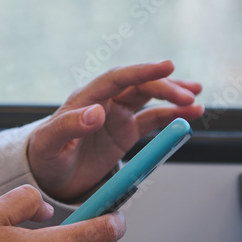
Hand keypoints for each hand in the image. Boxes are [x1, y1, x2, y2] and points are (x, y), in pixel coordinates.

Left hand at [28, 61, 202, 201]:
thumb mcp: (50, 144)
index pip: (118, 78)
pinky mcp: (125, 132)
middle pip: (139, 86)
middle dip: (165, 88)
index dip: (143, 70)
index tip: (167, 66)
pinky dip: (172, 117)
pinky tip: (190, 115)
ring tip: (197, 101)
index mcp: (86, 98)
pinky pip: (153, 120)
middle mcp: (104, 102)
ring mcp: (117, 116)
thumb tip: (96, 112)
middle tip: (189, 95)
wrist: (47, 176)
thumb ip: (69, 126)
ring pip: (150, 99)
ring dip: (173, 98)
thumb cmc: (44, 156)